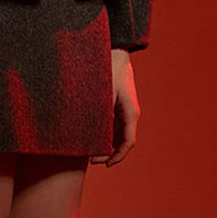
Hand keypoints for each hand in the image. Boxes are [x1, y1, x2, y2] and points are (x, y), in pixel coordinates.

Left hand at [90, 49, 139, 167]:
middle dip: (109, 153)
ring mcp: (126, 110)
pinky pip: (115, 125)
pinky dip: (106, 134)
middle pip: (123, 141)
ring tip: (90, 152)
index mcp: (131, 113)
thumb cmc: (108, 70)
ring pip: (119, 134)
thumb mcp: (101, 94)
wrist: (116, 52)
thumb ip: (97, 114)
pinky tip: (92, 137)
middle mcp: (131, 114)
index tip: (105, 165)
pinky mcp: (120, 105)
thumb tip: (85, 132)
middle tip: (91, 160)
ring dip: (107, 144)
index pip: (128, 142)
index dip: (118, 156)